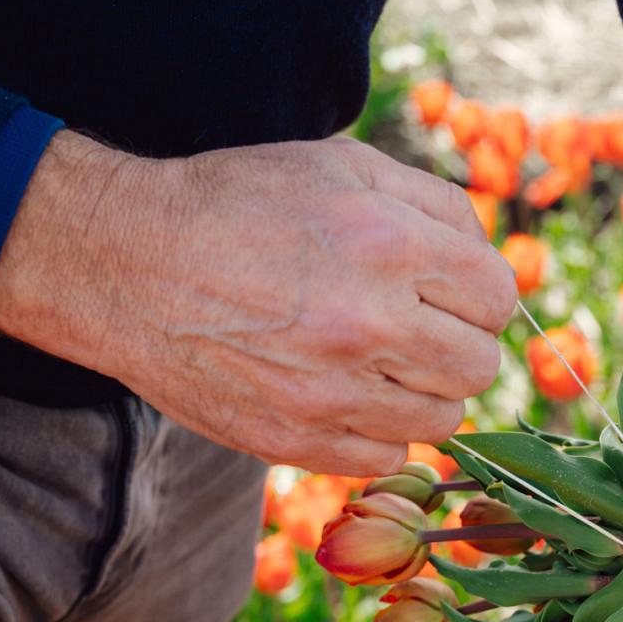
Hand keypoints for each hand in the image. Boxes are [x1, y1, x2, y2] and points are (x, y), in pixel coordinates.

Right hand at [0, 131, 517, 473]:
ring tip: (380, 360)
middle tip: (418, 327)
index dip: (479, 293)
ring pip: (442, 419)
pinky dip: (378, 430)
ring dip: (423, 391)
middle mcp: (367, 322)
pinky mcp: (295, 441)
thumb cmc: (237, 204)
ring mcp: (331, 391)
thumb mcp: (340, 165)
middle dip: (458, 343)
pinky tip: (346, 394)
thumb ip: (434, 205)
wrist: (125, 263)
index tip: (449, 292)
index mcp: (388, 243)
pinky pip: (385, 456)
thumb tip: (487, 259)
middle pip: (479, 365)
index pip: (497, 297)